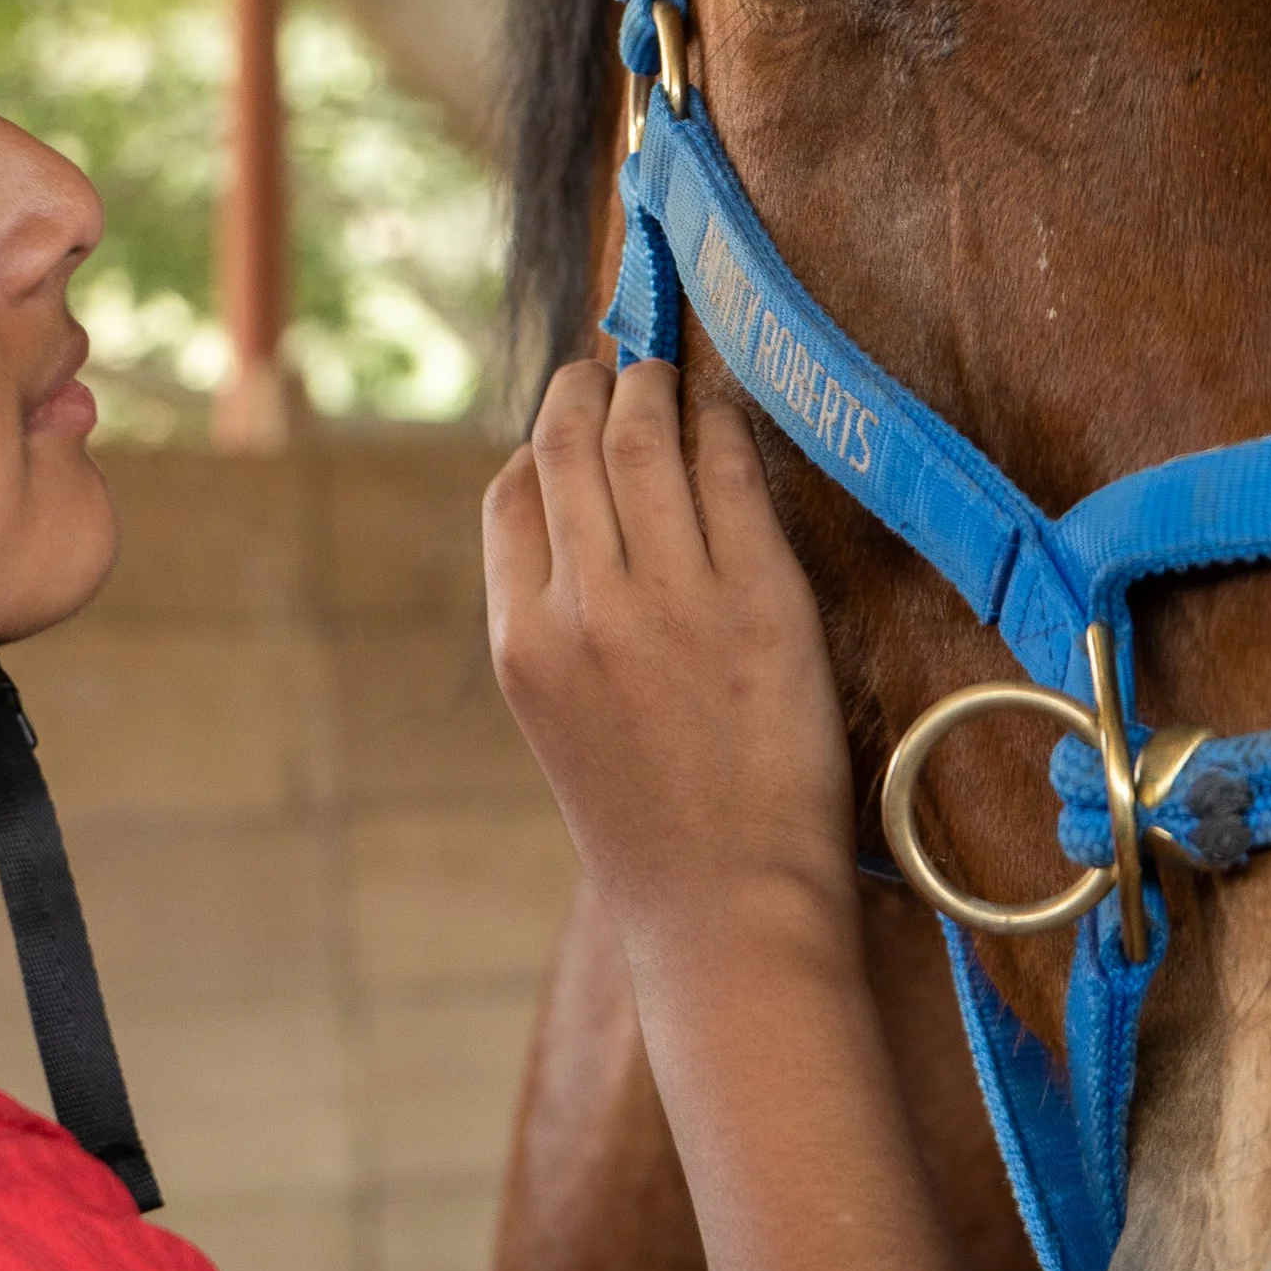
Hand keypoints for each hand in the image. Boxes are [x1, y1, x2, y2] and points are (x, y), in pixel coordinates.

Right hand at [483, 359, 855, 959]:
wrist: (724, 906)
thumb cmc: (648, 825)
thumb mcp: (559, 721)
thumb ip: (555, 622)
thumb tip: (577, 524)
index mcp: (521, 640)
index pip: (509, 494)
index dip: (537, 442)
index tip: (568, 421)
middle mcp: (584, 608)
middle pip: (569, 447)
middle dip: (589, 389)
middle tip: (616, 364)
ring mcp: (671, 600)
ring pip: (646, 442)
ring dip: (654, 388)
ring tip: (666, 373)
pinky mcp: (761, 601)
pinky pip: (733, 477)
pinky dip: (723, 429)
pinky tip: (726, 418)